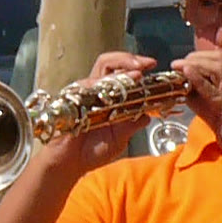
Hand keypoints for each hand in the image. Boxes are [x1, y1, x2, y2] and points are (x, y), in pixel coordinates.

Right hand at [25, 50, 151, 181]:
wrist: (69, 163)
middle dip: (129, 59)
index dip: (137, 68)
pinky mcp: (73, 97)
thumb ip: (133, 124)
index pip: (122, 74)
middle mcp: (96, 91)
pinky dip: (105, 83)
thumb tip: (148, 115)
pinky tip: (116, 85)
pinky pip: (89, 85)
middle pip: (110, 63)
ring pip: (102, 69)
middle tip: (146, 64)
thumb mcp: (120, 138)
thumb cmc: (91, 152)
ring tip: (137, 73)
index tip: (152, 67)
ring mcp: (84, 91)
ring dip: (122, 68)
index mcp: (108, 98)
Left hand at [173, 47, 221, 171]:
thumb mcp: (217, 116)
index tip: (182, 63)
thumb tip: (185, 93)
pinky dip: (200, 81)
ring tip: (179, 66)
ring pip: (218, 68)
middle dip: (195, 57)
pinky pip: (215, 92)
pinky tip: (188, 72)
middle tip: (177, 64)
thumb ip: (203, 104)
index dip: (200, 58)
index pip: (219, 62)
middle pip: (218, 59)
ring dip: (196, 64)